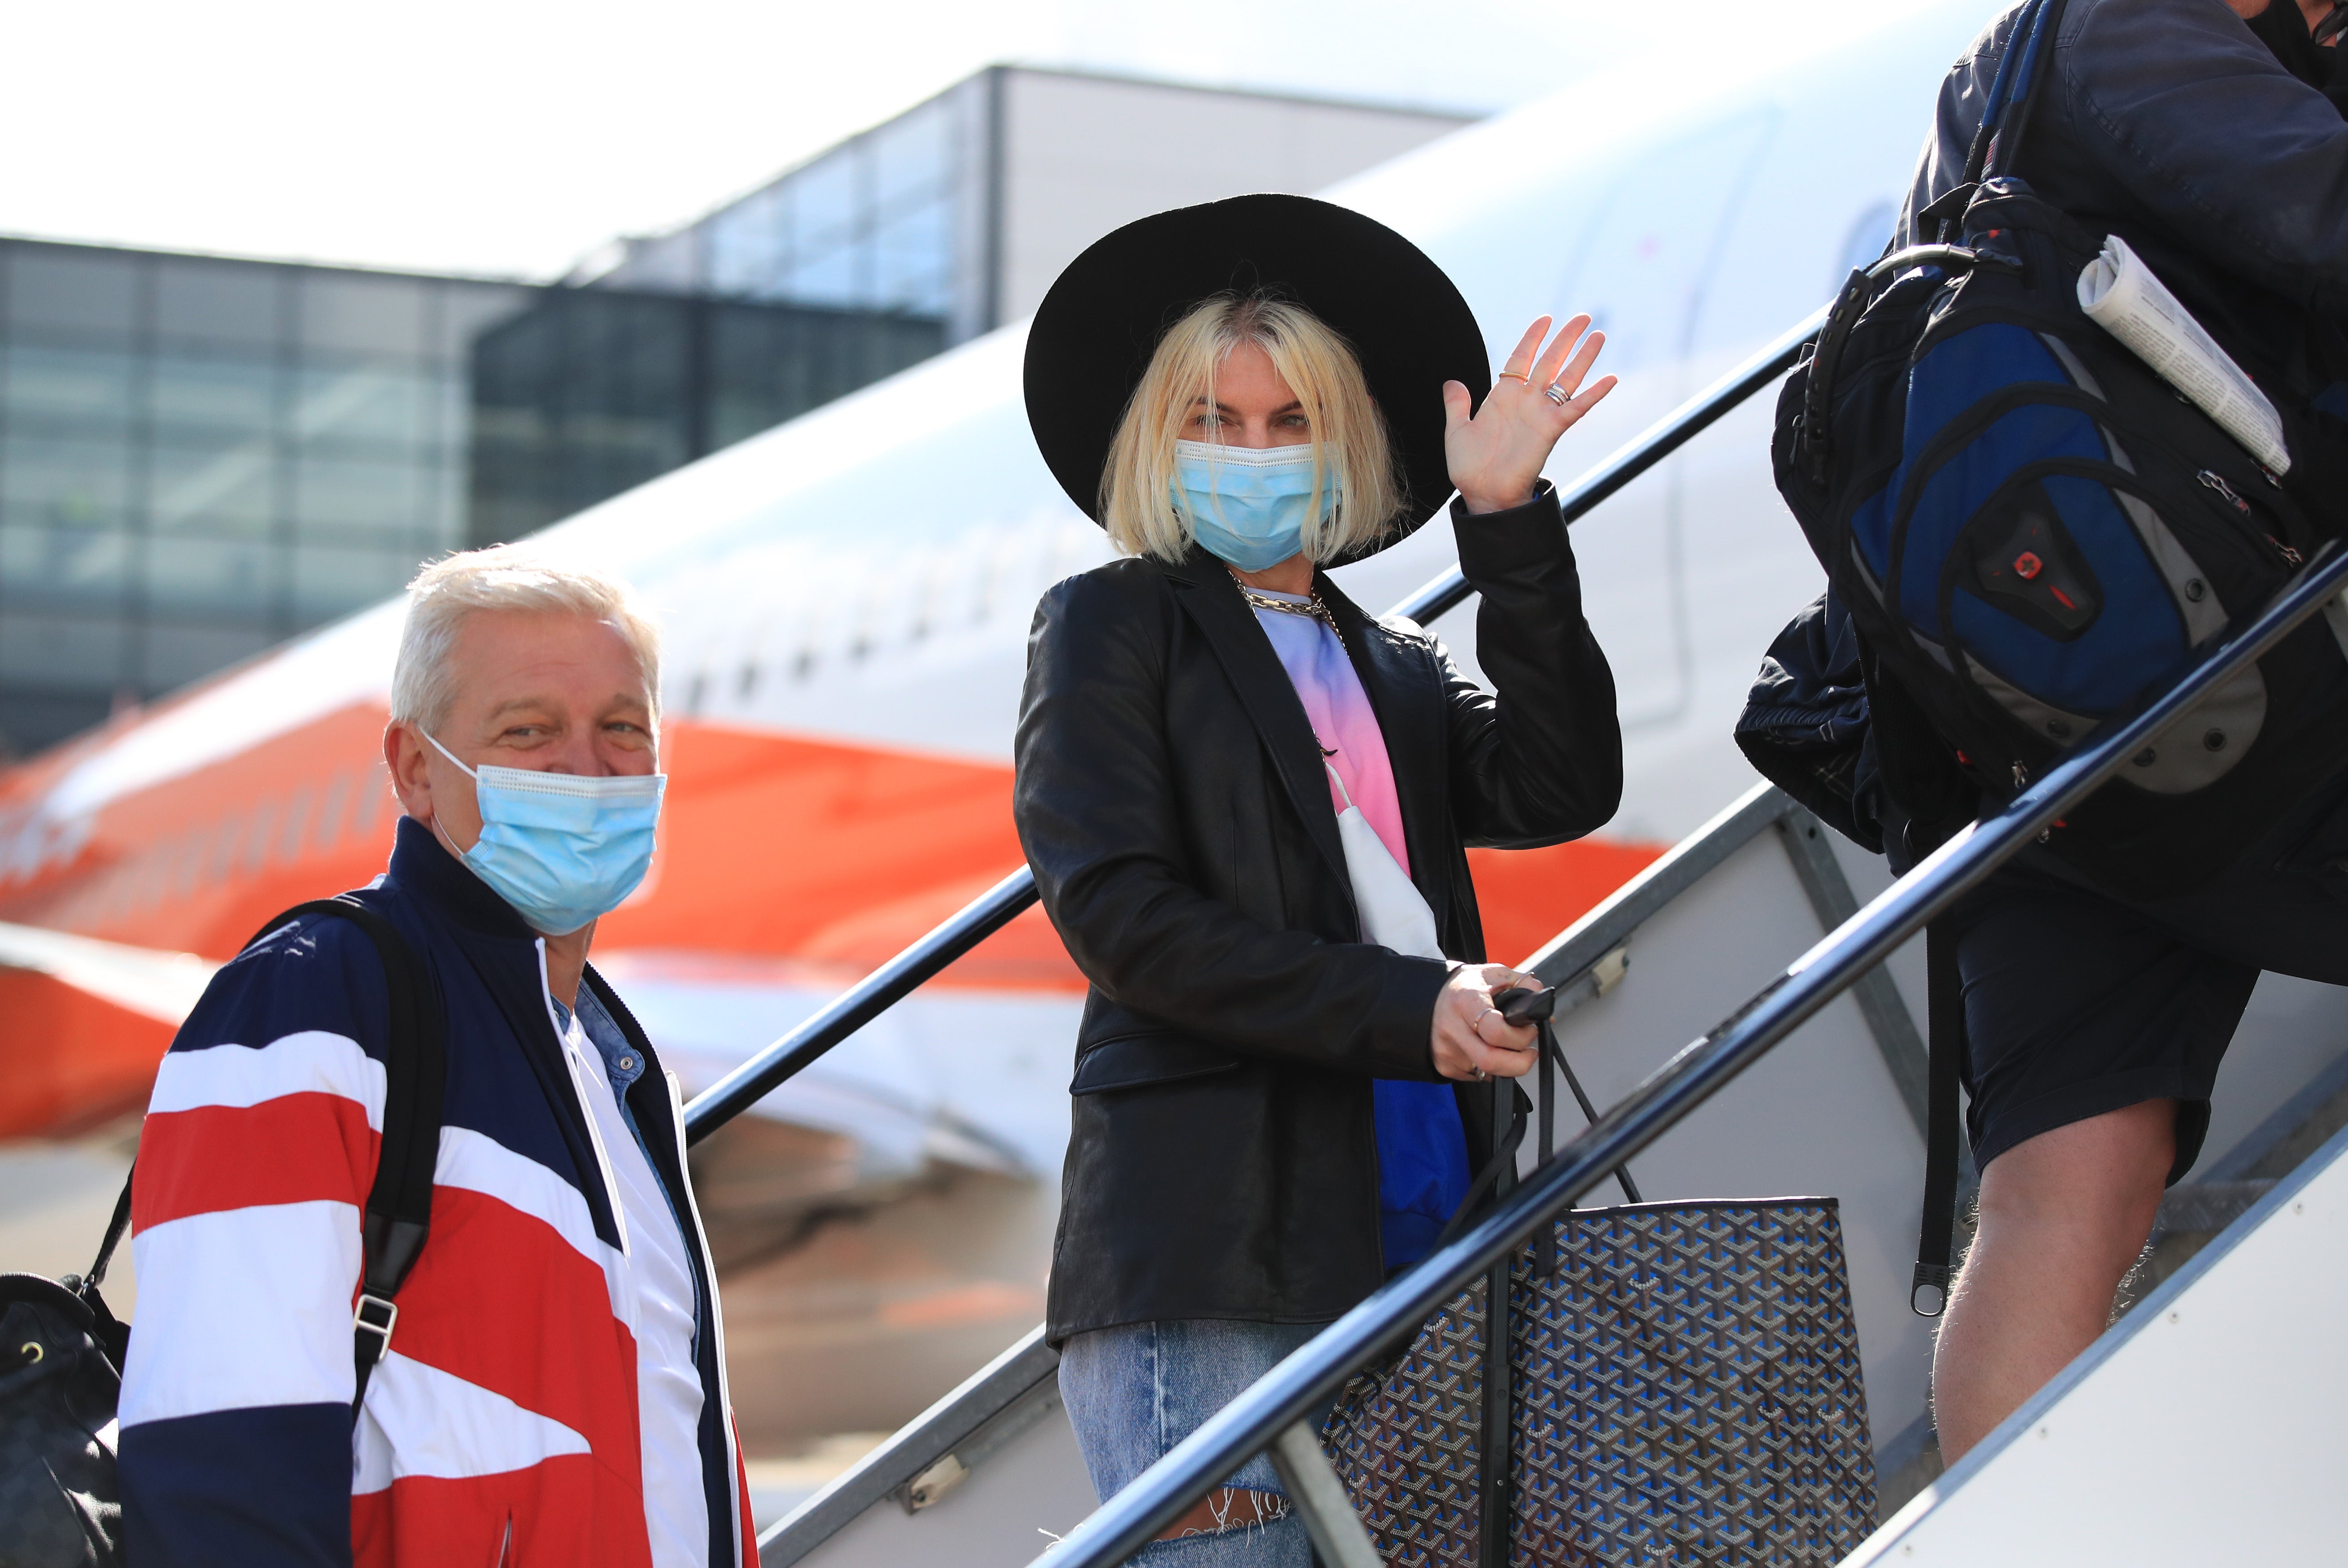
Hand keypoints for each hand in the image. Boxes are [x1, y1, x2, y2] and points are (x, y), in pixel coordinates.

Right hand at [1431, 964, 1542, 1080]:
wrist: (1428, 997)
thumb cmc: (1466, 987)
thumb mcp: (1495, 974)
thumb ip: (1523, 984)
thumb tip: (1543, 1007)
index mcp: (1465, 1000)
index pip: (1494, 1030)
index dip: (1520, 1036)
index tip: (1530, 1030)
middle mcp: (1451, 1027)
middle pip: (1491, 1061)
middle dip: (1520, 1062)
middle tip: (1530, 1052)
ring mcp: (1446, 1051)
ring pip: (1488, 1073)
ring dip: (1508, 1065)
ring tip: (1510, 1047)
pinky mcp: (1444, 1067)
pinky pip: (1478, 1077)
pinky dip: (1492, 1069)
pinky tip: (1490, 1050)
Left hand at [1442, 315, 1616, 513]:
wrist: (1482, 494)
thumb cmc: (1469, 467)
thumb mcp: (1457, 430)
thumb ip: (1456, 404)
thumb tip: (1452, 381)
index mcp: (1503, 396)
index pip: (1521, 357)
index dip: (1533, 337)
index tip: (1545, 319)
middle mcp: (1526, 400)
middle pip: (1550, 361)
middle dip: (1566, 339)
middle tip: (1583, 317)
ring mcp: (1540, 413)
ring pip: (1567, 378)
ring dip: (1583, 357)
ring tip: (1598, 335)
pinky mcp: (1551, 430)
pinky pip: (1576, 408)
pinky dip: (1593, 394)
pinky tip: (1610, 379)